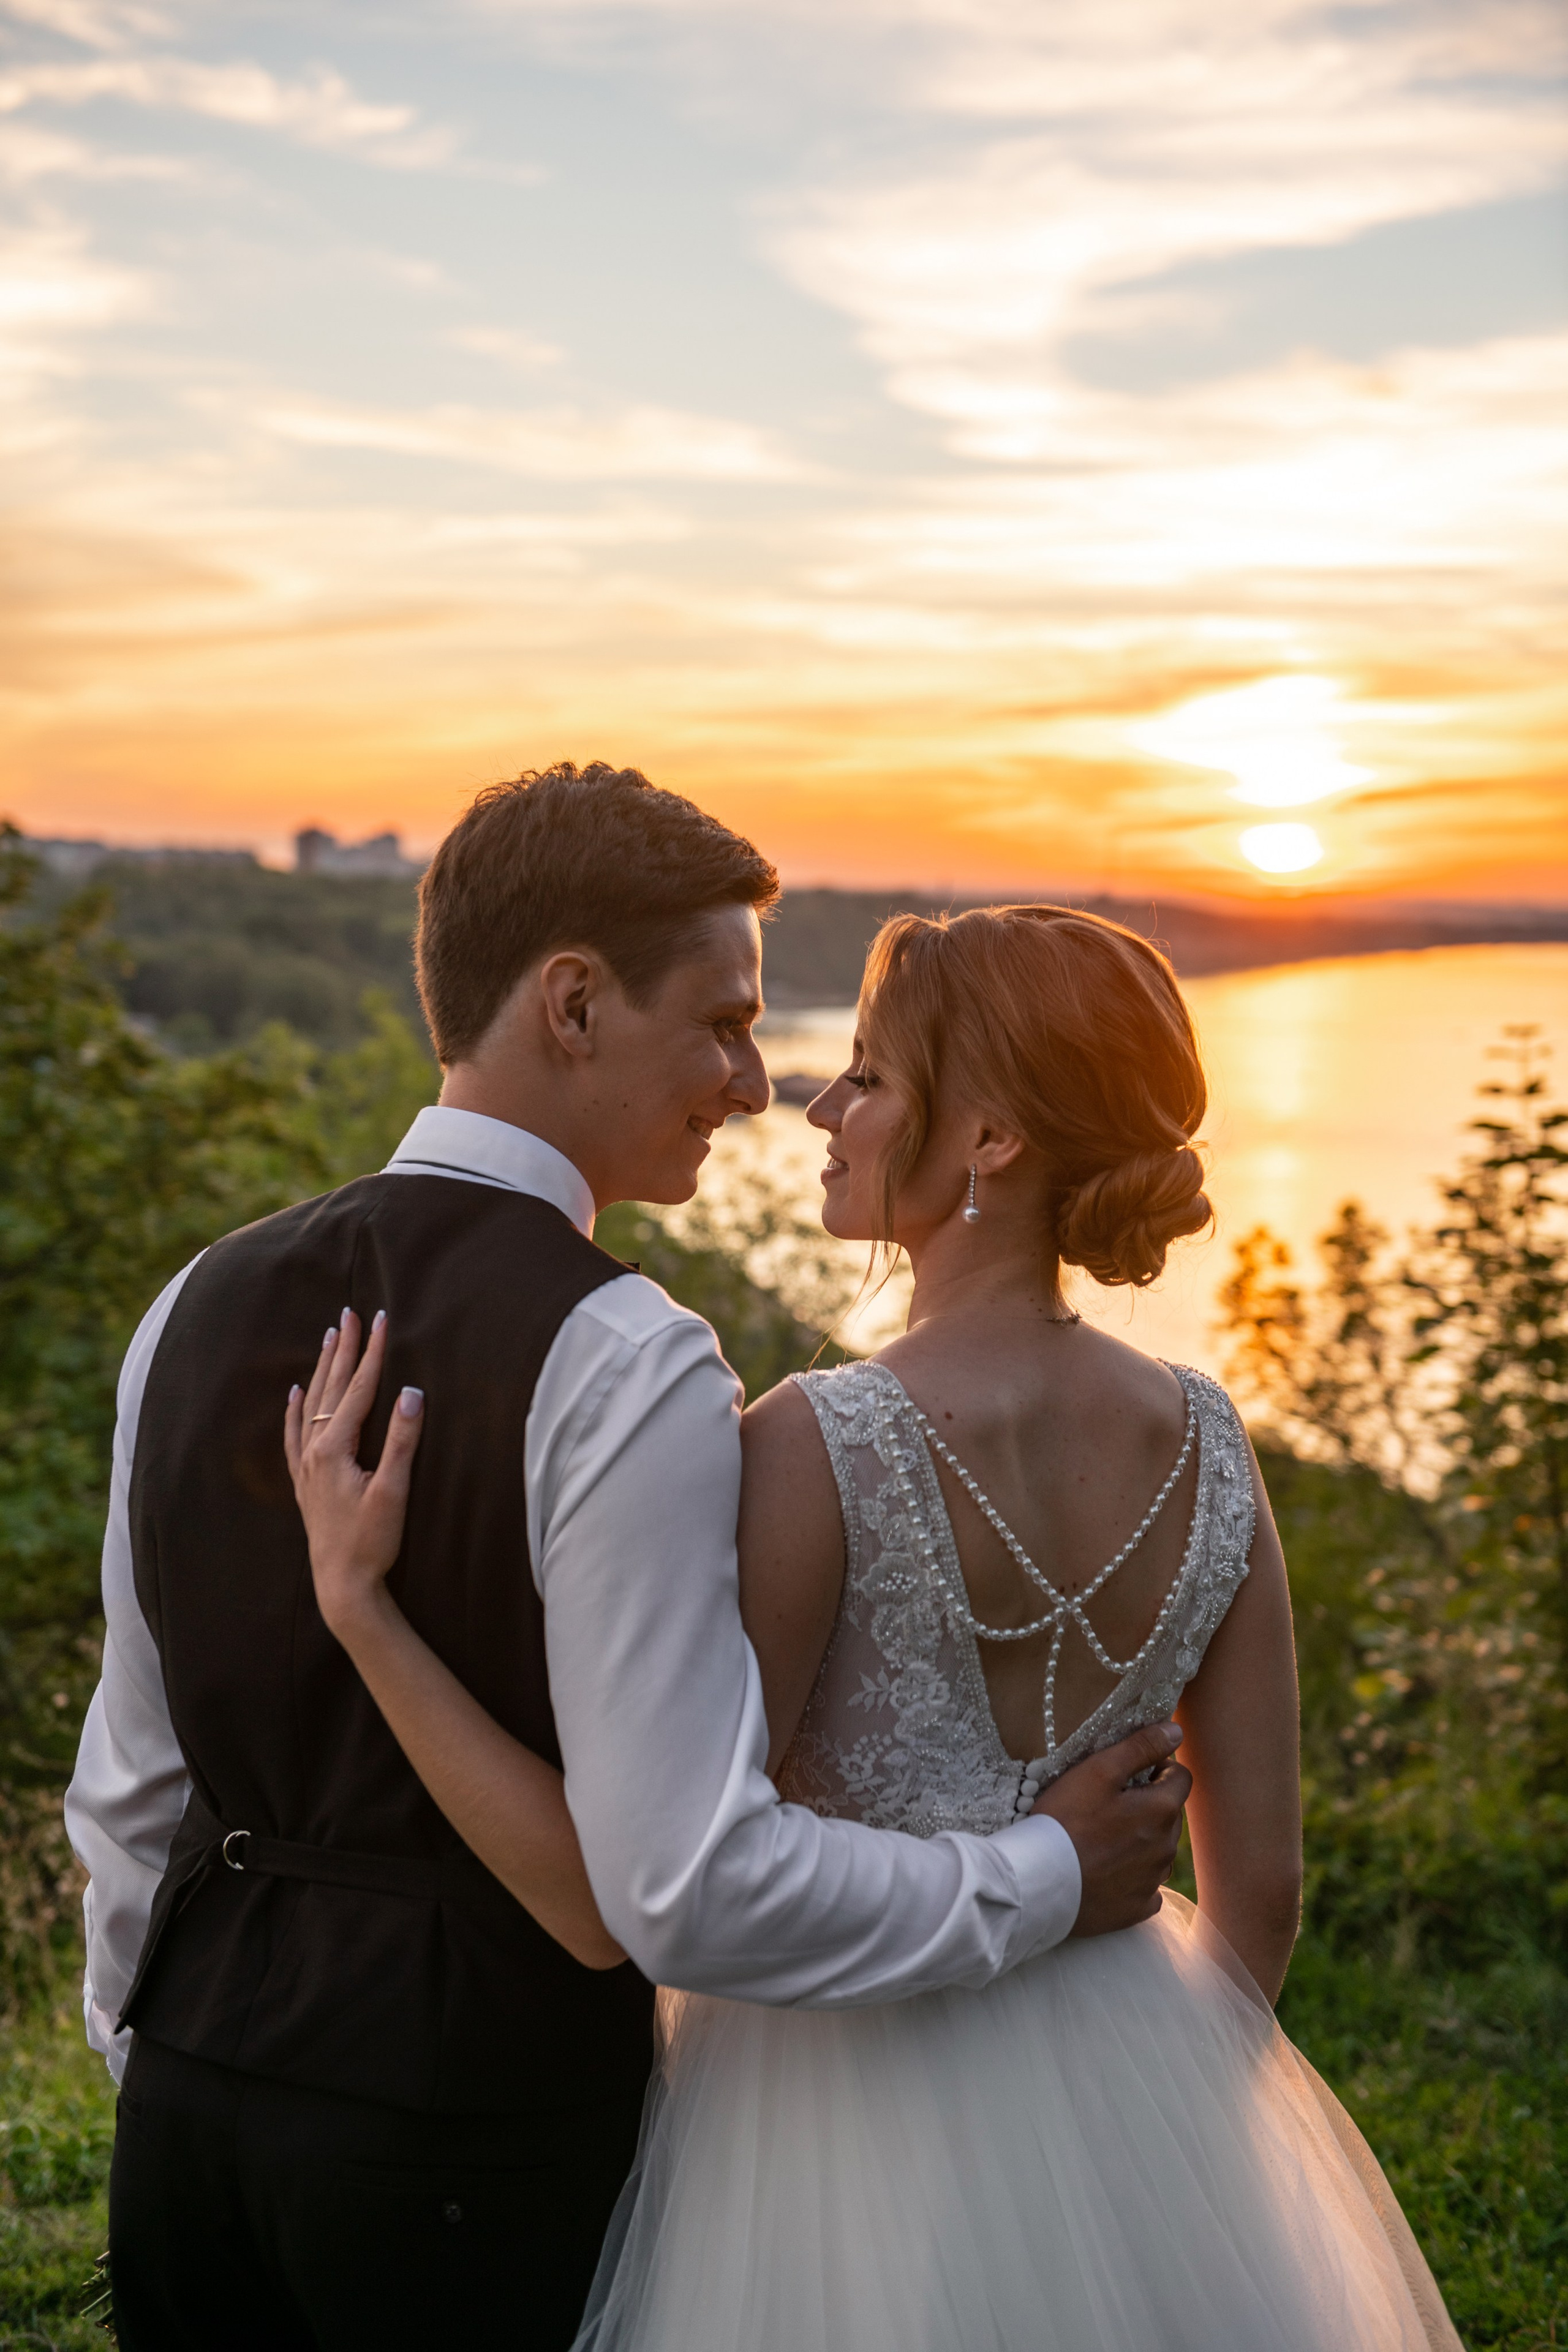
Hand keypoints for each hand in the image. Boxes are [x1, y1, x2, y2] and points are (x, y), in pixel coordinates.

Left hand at [283, 1308, 424, 1644]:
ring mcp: (306, 1466)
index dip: (372, 1352)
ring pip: (311, 1404)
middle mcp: (315, 1450)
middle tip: (350, 1313)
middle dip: (343, 1348)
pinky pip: (294, 1433)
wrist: (342, 1585)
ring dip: (322, 1368)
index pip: (359, 1388)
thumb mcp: (394, 1490)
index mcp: (336, 1448)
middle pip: (331, 1388)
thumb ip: (403, 1440)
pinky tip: (294, 1393)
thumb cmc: (372, 1541)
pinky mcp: (305, 1482)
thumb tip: (413, 1393)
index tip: (381, 1319)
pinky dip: (295, 1408)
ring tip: (328, 1337)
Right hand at [1033, 1722, 1191, 1938]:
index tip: (1129, 1771)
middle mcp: (1166, 1849)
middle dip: (1148, 1802)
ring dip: (1142, 1838)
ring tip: (1102, 1836)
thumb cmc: (1065, 1820)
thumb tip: (1176, 1732)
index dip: (1157, 1767)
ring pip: (1158, 1850)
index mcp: (1162, 1810)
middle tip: (1107, 1802)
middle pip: (1169, 1814)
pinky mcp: (1136, 1909)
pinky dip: (1134, 1876)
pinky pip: (1147, 1887)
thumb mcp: (1098, 1771)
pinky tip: (1107, 1870)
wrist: (1037, 1883)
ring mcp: (1152, 1882)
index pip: (1181, 1777)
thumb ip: (1140, 1747)